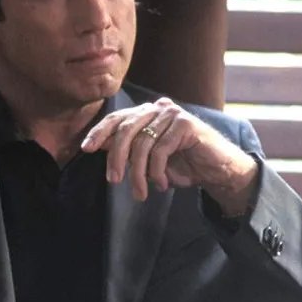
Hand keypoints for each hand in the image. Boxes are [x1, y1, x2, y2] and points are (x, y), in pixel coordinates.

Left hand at [81, 97, 257, 209]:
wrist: (216, 171)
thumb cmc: (182, 165)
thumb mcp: (148, 159)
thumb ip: (127, 150)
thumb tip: (97, 146)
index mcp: (147, 113)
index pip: (117, 118)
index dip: (99, 132)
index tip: (85, 149)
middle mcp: (158, 108)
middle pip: (126, 129)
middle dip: (116, 157)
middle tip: (113, 181)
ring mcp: (173, 114)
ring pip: (142, 144)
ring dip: (138, 173)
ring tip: (139, 193)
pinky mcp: (186, 124)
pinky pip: (160, 150)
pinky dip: (157, 172)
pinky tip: (161, 185)